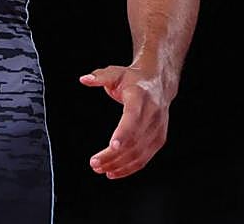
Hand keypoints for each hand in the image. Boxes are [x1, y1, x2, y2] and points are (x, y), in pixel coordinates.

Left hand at [79, 64, 169, 178]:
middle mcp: (152, 114)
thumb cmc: (133, 79)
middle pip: (134, 140)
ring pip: (139, 153)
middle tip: (94, 163)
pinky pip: (145, 158)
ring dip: (119, 164)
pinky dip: (130, 168)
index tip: (112, 145)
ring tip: (100, 168)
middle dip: (114, 155)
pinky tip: (113, 172)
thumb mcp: (115, 72)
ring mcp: (157, 128)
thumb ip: (100, 76)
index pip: (133, 117)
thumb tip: (84, 79)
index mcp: (141, 97)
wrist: (158, 83)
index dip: (124, 132)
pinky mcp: (159, 139)